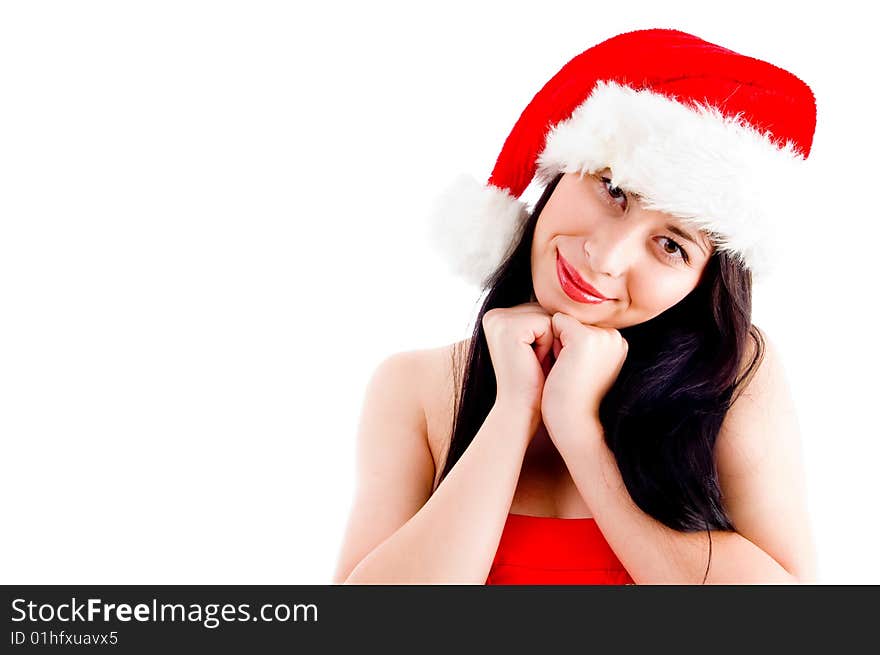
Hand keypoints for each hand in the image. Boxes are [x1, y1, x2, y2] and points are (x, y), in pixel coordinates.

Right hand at [482, 302, 554, 417]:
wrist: (520, 409)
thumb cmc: (532, 382)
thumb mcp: (534, 344)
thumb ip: (537, 319)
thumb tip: (563, 298)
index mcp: (496, 316)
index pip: (538, 309)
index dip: (546, 335)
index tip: (532, 358)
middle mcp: (493, 315)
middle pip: (543, 309)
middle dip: (549, 337)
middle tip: (533, 363)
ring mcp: (498, 319)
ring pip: (547, 316)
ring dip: (549, 341)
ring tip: (533, 362)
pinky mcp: (508, 328)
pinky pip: (547, 324)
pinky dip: (547, 345)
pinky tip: (532, 361)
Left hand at [541, 312, 627, 448]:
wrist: (576, 427)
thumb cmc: (573, 402)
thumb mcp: (583, 367)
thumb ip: (579, 344)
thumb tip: (558, 320)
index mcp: (617, 344)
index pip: (579, 326)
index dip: (566, 347)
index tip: (574, 373)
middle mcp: (615, 336)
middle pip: (570, 321)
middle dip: (562, 343)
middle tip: (570, 375)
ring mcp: (602, 336)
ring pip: (562, 322)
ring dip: (555, 344)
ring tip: (566, 372)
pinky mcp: (585, 339)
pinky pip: (554, 322)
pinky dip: (548, 343)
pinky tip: (560, 367)